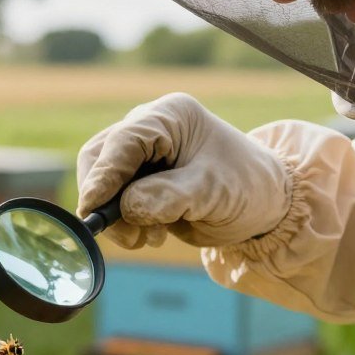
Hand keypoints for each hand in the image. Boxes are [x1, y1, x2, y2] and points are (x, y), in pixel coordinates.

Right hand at [76, 93, 291, 248]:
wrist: (261, 204)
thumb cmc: (245, 188)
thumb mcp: (214, 192)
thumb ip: (170, 197)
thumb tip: (127, 206)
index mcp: (170, 116)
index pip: (124, 141)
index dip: (104, 174)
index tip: (93, 208)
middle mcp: (149, 127)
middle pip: (100, 157)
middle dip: (106, 199)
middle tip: (127, 235)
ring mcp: (140, 152)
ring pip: (101, 180)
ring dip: (116, 215)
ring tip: (148, 238)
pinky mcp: (137, 178)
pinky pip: (112, 199)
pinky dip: (124, 222)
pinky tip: (154, 234)